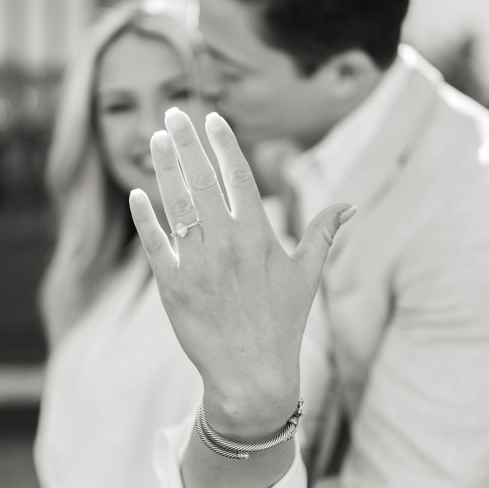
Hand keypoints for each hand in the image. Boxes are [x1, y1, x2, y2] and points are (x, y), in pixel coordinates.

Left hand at [129, 108, 355, 438]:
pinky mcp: (173, 287)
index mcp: (259, 235)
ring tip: (153, 138)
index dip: (224, 143)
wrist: (252, 375)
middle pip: (203, 180)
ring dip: (164, 168)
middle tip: (172, 113)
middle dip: (186, 142)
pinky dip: (145, 218)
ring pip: (177, 205)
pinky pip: (155, 245)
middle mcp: (227, 243)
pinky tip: (137, 193)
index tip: (210, 117)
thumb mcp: (307, 275)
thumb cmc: (282, 322)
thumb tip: (351, 204)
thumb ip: (323, 232)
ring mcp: (198, 264)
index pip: (239, 176)